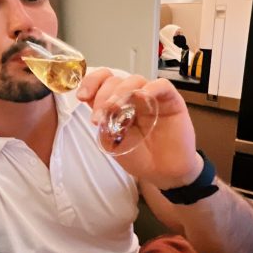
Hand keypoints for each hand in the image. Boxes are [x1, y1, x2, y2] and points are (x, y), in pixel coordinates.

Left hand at [77, 69, 201, 187]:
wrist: (162, 173)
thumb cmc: (138, 156)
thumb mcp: (111, 141)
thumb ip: (104, 123)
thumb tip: (99, 110)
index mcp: (116, 103)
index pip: (102, 81)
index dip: (91, 83)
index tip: (81, 96)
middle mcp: (132, 96)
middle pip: (115, 80)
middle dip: (103, 96)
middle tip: (100, 117)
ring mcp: (151, 97)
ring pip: (135, 80)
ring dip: (121, 93)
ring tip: (116, 111)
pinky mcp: (171, 100)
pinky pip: (161, 85)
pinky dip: (150, 89)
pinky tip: (142, 98)